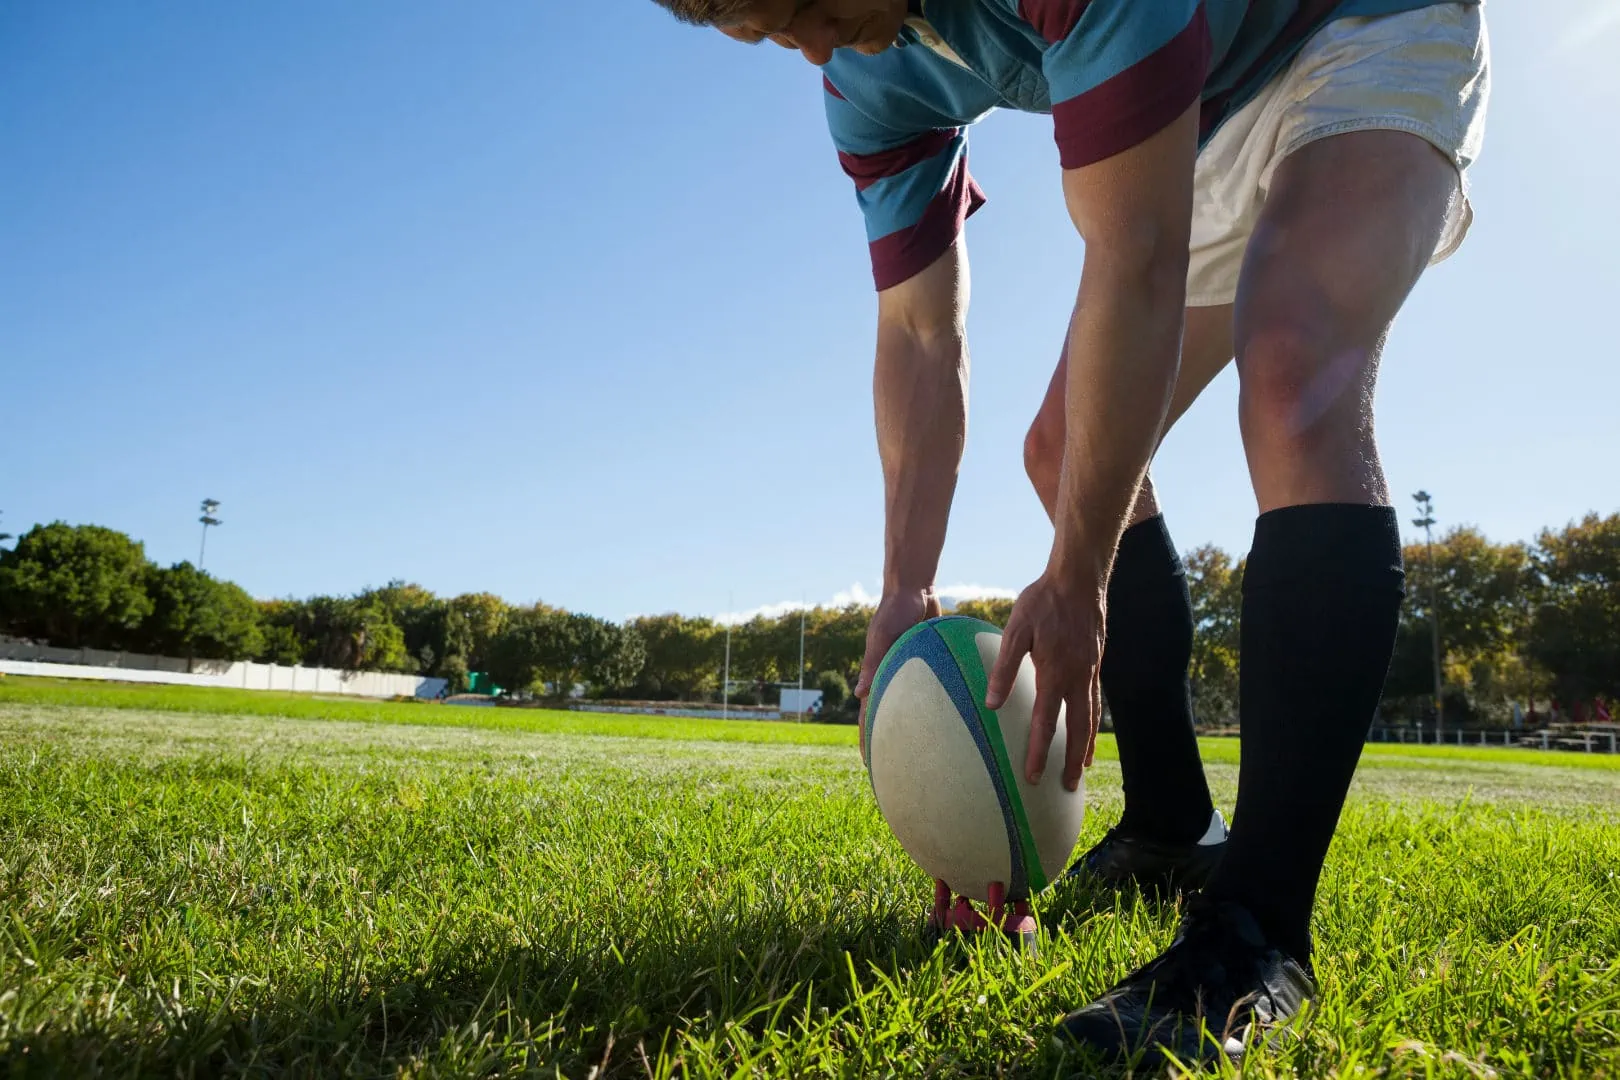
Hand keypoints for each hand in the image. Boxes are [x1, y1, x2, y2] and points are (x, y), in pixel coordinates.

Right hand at [854, 587, 943, 753]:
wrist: (914, 587)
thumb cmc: (894, 609)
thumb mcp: (882, 635)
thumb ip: (873, 663)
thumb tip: (859, 694)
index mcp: (878, 675)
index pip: (869, 714)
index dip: (868, 739)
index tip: (870, 763)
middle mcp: (894, 677)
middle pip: (895, 715)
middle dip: (896, 740)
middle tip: (904, 765)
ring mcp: (912, 671)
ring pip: (918, 705)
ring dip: (924, 724)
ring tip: (937, 749)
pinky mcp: (930, 662)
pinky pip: (938, 687)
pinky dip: (946, 700)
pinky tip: (966, 713)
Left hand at [984, 570, 1104, 790]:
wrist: (1079, 578)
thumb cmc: (1042, 601)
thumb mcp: (1015, 630)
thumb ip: (1004, 668)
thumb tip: (991, 704)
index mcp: (1055, 673)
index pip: (1046, 722)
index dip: (1039, 752)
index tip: (1033, 778)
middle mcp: (1077, 677)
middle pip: (1077, 729)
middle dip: (1072, 760)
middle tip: (1068, 787)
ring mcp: (1091, 669)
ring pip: (1091, 716)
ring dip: (1086, 744)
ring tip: (1084, 766)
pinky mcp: (1096, 660)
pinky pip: (1095, 698)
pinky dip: (1092, 719)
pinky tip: (1087, 725)